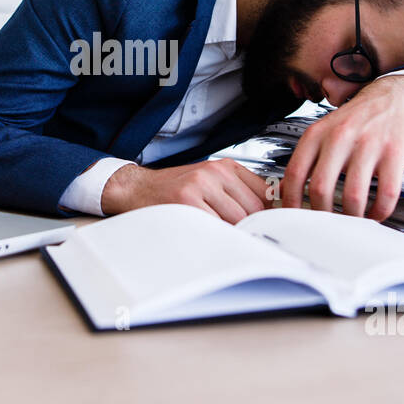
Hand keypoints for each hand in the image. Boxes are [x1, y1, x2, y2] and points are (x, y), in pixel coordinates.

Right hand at [101, 158, 272, 223]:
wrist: (136, 188)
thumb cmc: (172, 189)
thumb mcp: (208, 181)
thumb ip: (235, 192)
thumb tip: (267, 212)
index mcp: (224, 166)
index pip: (264, 191)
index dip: (267, 213)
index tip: (266, 225)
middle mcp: (215, 172)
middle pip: (254, 207)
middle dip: (250, 225)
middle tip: (241, 236)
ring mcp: (201, 185)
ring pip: (238, 218)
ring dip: (233, 232)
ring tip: (221, 235)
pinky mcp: (188, 200)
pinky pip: (217, 225)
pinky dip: (217, 235)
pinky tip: (207, 235)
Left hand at [281, 74, 403, 219]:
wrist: (390, 98)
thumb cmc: (354, 120)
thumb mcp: (322, 132)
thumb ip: (305, 160)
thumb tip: (283, 192)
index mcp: (317, 134)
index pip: (295, 173)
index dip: (291, 201)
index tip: (293, 218)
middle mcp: (339, 137)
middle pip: (321, 189)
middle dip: (322, 214)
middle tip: (327, 223)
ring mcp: (368, 144)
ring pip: (354, 196)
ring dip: (352, 217)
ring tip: (353, 220)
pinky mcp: (394, 153)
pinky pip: (386, 193)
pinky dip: (380, 211)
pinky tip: (376, 212)